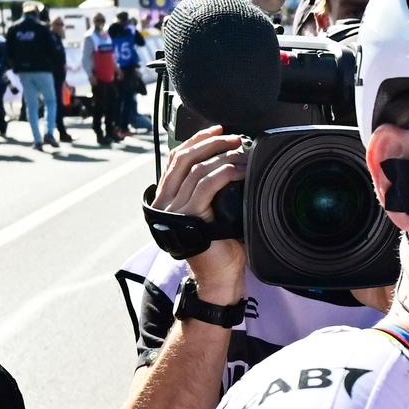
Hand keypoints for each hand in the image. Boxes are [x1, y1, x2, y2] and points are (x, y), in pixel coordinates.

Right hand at [152, 125, 248, 300]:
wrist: (220, 277)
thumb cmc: (221, 246)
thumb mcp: (214, 211)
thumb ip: (211, 190)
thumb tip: (229, 162)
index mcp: (168, 197)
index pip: (176, 158)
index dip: (196, 140)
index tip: (217, 131)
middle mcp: (165, 200)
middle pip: (183, 158)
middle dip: (210, 142)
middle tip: (234, 138)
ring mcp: (174, 208)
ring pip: (195, 168)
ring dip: (222, 156)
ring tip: (243, 153)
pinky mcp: (188, 215)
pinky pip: (206, 185)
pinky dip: (225, 172)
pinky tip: (241, 170)